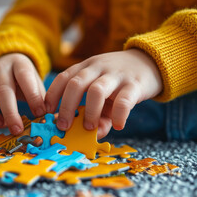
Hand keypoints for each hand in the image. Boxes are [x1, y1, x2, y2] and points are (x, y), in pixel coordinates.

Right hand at [0, 53, 45, 134]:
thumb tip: (47, 118)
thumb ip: (41, 98)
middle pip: (4, 89)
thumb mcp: (35, 82)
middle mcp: (3, 68)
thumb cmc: (25, 79)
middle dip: (11, 112)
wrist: (8, 62)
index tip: (40, 113)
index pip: (25, 77)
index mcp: (20, 64)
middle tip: (18, 129)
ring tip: (2, 126)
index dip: (33, 96)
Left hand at [45, 49, 162, 138]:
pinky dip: (118, 115)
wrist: (150, 62)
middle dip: (66, 107)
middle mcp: (98, 68)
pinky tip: (118, 126)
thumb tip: (92, 134)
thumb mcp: (103, 92)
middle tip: (63, 126)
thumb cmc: (119, 81)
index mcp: (86, 68)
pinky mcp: (135, 84)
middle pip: (76, 84)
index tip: (46, 112)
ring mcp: (116, 75)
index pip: (64, 77)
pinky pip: (124, 100)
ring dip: (90, 112)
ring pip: (97, 90)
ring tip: (89, 128)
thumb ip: (96, 113)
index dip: (52, 95)